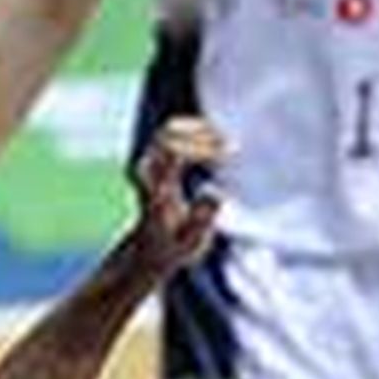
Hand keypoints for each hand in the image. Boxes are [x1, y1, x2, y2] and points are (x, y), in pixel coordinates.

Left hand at [132, 117, 227, 276]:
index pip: (173, 150)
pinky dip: (195, 133)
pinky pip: (171, 133)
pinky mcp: (152, 162)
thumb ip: (201, 220)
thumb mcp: (190, 243)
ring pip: (169, 129)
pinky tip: (217, 145)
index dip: (202, 145)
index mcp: (157, 189)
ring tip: (227, 143)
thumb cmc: (174, 246)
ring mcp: (147, 164)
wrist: (149, 249)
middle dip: (202, 133)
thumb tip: (215, 193)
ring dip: (200, 130)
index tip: (229, 152)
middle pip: (168, 133)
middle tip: (231, 145)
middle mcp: (147, 172)